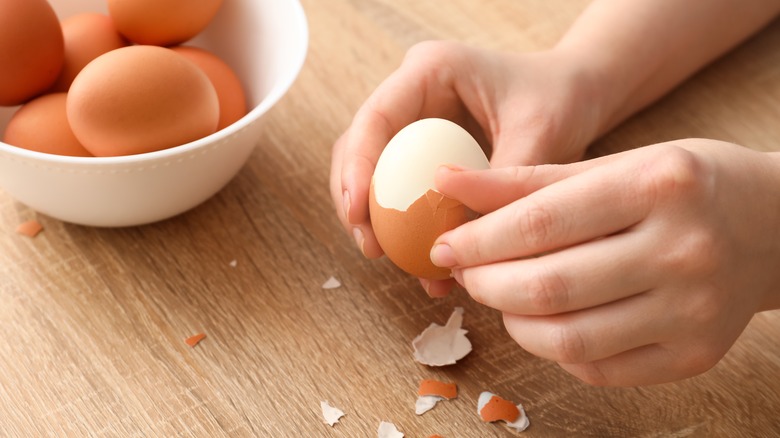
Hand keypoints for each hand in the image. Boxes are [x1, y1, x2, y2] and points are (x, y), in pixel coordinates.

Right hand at [330, 41, 604, 295]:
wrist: (576, 96)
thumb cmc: (560, 99)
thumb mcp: (539, 134)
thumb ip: (500, 180)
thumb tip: (461, 237)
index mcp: (431, 70)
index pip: (377, 117)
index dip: (357, 165)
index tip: (358, 213)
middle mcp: (412, 94)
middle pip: (359, 145)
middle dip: (355, 199)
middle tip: (370, 246)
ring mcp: (414, 123)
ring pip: (372, 170)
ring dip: (373, 216)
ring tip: (387, 258)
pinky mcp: (423, 151)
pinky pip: (399, 188)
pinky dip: (403, 225)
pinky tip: (419, 260)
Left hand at [430, 139, 779, 385]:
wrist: (775, 227)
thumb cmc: (683, 186)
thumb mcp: (613, 164)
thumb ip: (527, 180)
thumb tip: (446, 183)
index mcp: (660, 185)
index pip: (540, 223)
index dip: (477, 240)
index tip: (445, 244)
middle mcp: (683, 250)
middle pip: (549, 286)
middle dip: (486, 284)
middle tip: (466, 272)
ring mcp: (694, 311)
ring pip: (568, 338)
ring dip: (513, 322)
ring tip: (501, 296)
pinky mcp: (695, 355)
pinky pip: (598, 367)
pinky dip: (554, 348)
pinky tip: (545, 321)